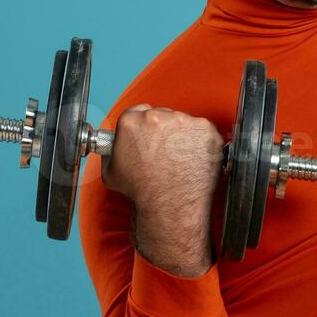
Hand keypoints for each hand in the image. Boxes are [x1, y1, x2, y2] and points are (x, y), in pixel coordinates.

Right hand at [101, 104, 224, 274]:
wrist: (169, 204)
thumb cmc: (142, 190)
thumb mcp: (111, 171)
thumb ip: (111, 151)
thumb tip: (113, 146)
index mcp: (131, 121)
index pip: (139, 112)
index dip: (145, 126)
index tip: (150, 135)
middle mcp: (158, 117)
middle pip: (162, 115)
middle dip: (164, 131)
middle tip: (166, 152)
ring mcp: (184, 122)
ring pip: (184, 123)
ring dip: (183, 136)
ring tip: (179, 159)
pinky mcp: (205, 130)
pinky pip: (203, 131)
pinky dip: (201, 143)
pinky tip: (193, 159)